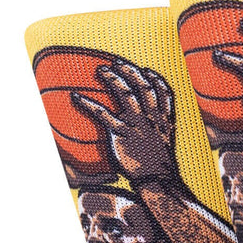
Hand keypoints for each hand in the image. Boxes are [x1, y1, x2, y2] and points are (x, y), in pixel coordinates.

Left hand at [72, 60, 176, 182]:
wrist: (157, 179)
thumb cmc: (160, 167)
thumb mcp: (166, 145)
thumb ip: (159, 134)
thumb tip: (150, 134)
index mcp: (164, 119)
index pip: (163, 92)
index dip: (155, 78)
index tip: (147, 71)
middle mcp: (151, 117)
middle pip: (143, 85)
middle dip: (130, 71)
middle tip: (118, 63)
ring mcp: (137, 124)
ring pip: (125, 93)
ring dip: (113, 78)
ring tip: (102, 70)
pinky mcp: (121, 133)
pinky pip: (102, 113)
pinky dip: (88, 104)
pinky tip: (76, 97)